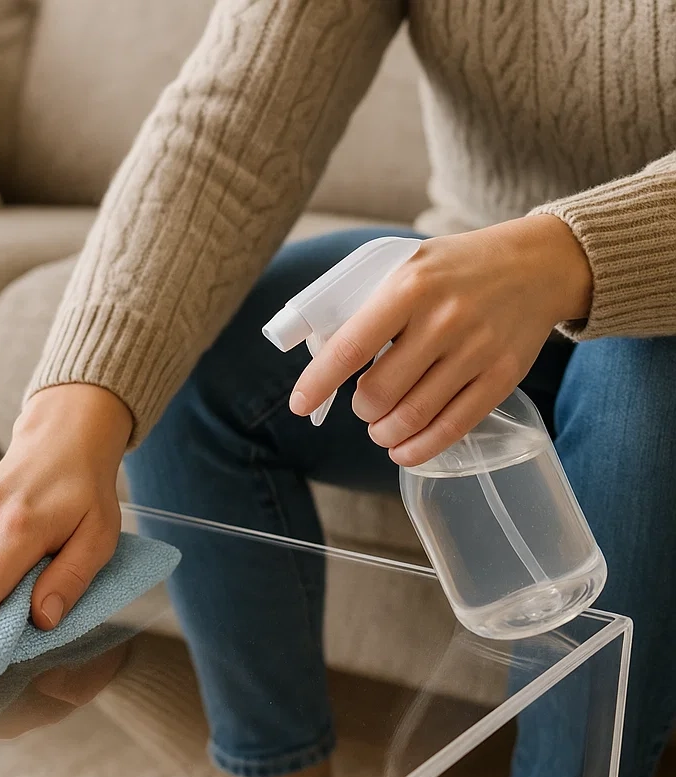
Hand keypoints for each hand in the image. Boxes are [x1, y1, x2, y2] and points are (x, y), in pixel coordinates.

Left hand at [288, 215, 591, 465]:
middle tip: (363, 405)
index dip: (319, 382)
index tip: (300, 404)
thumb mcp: (408, 268)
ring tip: (380, 429)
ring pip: (412, 416)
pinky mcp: (503, 376)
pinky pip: (453, 427)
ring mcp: (476, 350)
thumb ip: (369, 308)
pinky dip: (420, 449)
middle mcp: (444, 319)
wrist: (539, 264)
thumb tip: (322, 357)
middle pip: (379, 392)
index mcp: (410, 286)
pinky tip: (403, 451)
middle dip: (361, 409)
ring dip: (384, 433)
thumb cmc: (456, 270)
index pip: (351, 347)